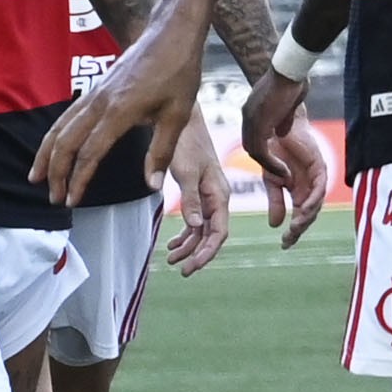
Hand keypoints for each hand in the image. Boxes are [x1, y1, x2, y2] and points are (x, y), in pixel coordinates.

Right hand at [40, 23, 202, 206]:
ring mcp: (96, 93)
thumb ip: (161, 152)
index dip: (78, 180)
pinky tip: (53, 146)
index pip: (89, 153)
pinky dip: (55, 134)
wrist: (172, 33)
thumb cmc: (179, 73)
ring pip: (60, 127)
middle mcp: (100, 102)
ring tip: (37, 177)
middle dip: (56, 172)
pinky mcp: (97, 88)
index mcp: (119, 111)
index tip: (71, 201)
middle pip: (66, 142)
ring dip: (47, 154)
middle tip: (54, 198)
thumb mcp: (178, 115)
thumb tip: (150, 186)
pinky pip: (67, 115)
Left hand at [160, 113, 232, 274]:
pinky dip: (185, 233)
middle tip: (181, 270)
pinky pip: (195, 219)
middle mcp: (217, 197)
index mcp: (220, 194)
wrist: (183, 121)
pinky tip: (173, 244)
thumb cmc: (187, 143)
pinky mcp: (198, 191)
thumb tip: (194, 226)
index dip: (207, 253)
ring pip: (202, 229)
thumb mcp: (187, 172)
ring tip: (171, 260)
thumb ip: (191, 199)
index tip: (192, 267)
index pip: (219, 232)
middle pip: (212, 235)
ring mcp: (208, 195)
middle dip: (197, 254)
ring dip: (188, 246)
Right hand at [242, 74, 334, 246]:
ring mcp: (313, 173)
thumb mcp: (266, 172)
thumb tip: (275, 224)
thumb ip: (273, 197)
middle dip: (298, 230)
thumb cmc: (269, 134)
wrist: (275, 106)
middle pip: (307, 212)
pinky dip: (312, 200)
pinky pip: (319, 187)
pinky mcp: (318, 163)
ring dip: (306, 218)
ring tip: (294, 229)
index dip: (290, 230)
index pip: (294, 213)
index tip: (283, 244)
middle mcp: (304, 182)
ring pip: (315, 203)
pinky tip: (303, 210)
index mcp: (290, 184)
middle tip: (288, 243)